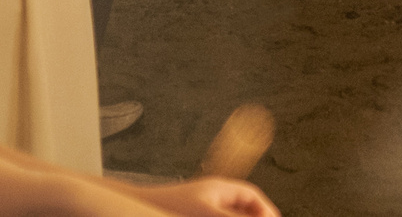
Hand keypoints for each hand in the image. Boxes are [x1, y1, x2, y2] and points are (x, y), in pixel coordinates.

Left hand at [130, 179, 279, 216]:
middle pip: (243, 208)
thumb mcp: (208, 211)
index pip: (251, 195)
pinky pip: (216, 215)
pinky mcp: (192, 215)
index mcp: (220, 188)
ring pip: (229, 213)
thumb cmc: (167, 205)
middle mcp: (213, 198)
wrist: (137, 209)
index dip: (265, 209)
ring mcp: (203, 209)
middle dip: (254, 216)